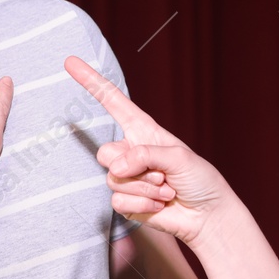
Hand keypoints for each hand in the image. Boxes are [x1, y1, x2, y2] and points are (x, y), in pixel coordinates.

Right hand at [64, 55, 228, 243]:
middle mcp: (131, 152)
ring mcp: (127, 177)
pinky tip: (159, 204)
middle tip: (162, 175)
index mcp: (144, 131)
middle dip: (132, 166)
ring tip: (166, 189)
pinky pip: (118, 201)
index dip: (92, 83)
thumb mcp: (179, 157)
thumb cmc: (200, 180)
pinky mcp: (126, 201)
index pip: (113, 103)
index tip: (71, 62)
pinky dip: (143, 203)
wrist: (207, 216)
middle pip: (106, 153)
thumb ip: (145, 154)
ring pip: (114, 179)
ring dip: (145, 187)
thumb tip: (116, 167)